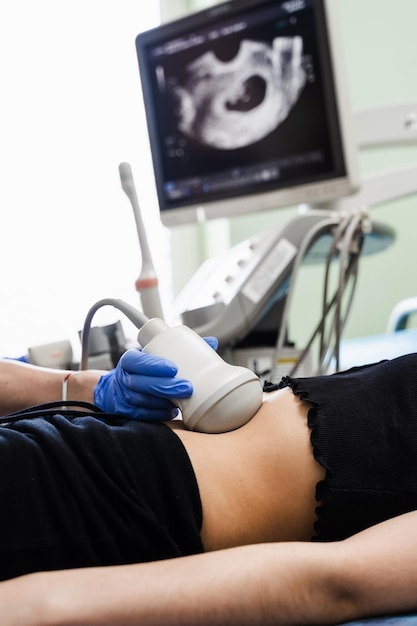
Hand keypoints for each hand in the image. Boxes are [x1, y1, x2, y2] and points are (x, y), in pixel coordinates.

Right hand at [94, 337, 217, 421]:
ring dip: (163, 402)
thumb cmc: (146, 368)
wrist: (123, 387)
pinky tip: (171, 411)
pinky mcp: (126, 411)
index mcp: (131, 360)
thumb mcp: (157, 354)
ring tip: (182, 402)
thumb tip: (211, 342)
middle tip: (187, 388)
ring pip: (142, 401)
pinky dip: (158, 414)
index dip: (154, 365)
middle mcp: (125, 378)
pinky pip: (142, 415)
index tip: (174, 369)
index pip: (138, 361)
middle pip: (141, 383)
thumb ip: (181, 349)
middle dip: (165, 386)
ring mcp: (124, 396)